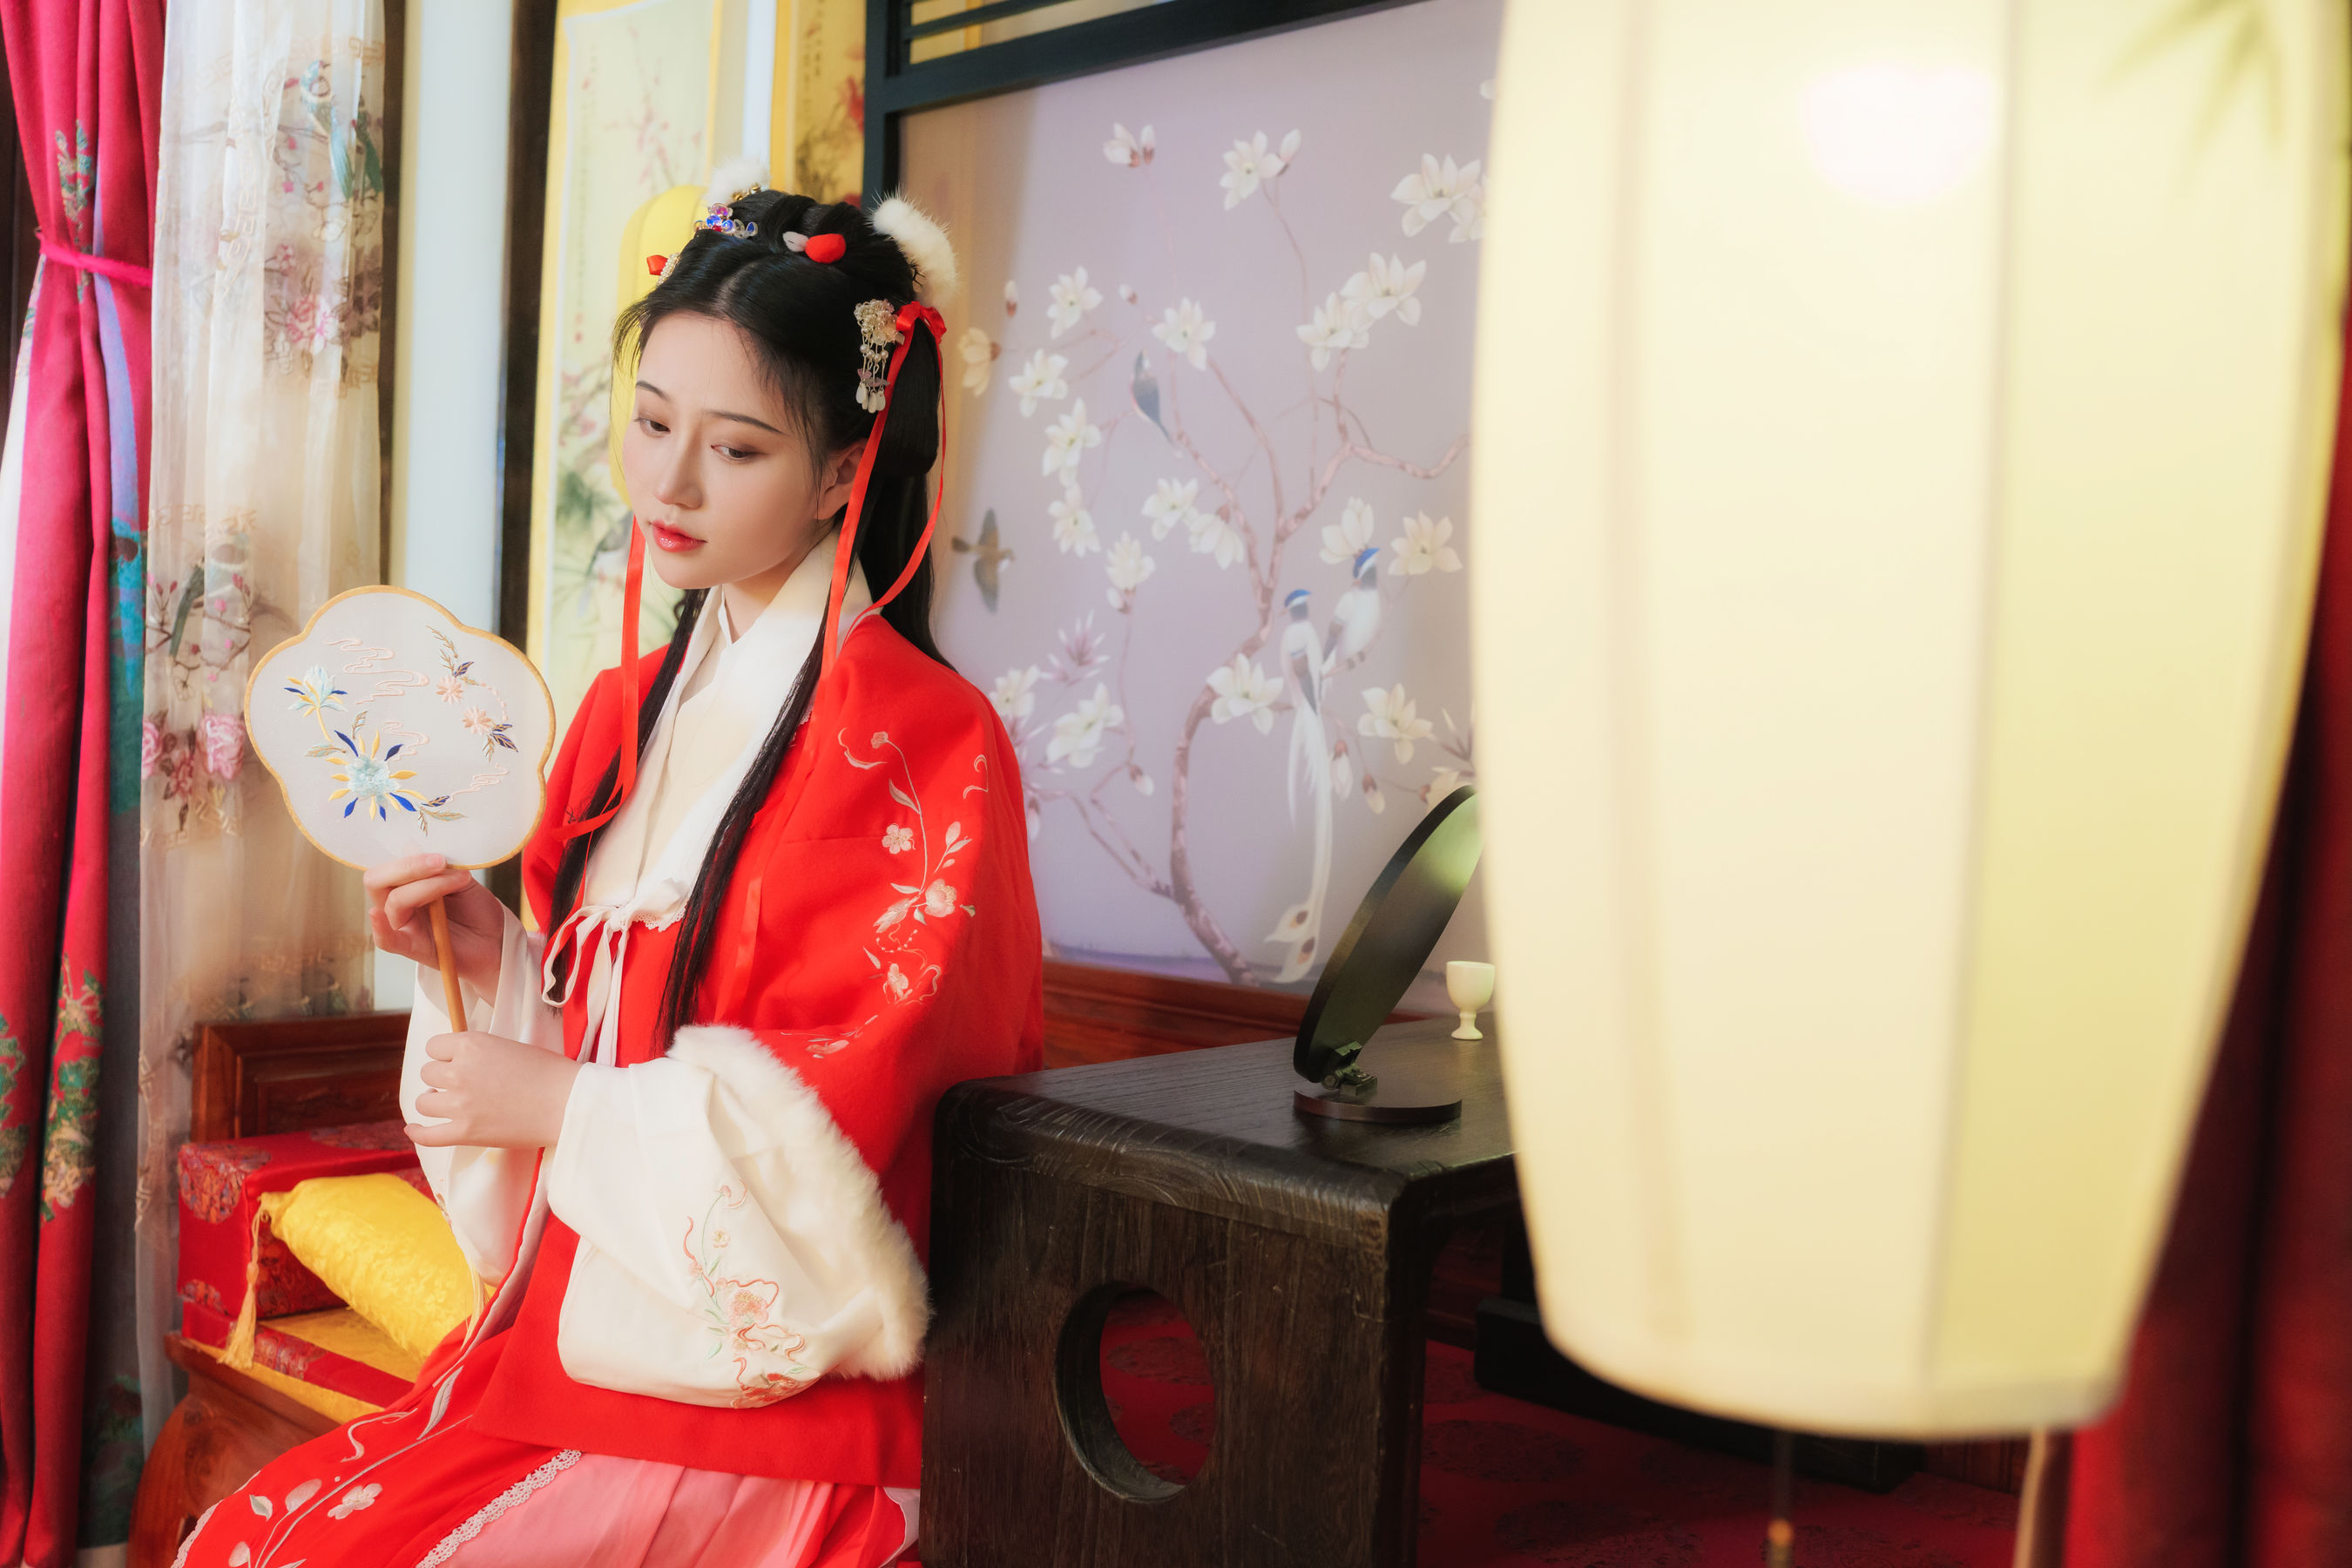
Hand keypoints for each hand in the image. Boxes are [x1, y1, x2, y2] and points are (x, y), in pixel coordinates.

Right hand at [366, 854, 505, 998]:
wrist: (495, 938)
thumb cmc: (476, 910)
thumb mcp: (461, 879)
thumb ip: (438, 867)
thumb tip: (410, 846)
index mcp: (407, 884)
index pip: (388, 866)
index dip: (407, 857)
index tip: (437, 854)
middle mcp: (399, 903)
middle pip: (377, 881)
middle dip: (407, 867)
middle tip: (439, 862)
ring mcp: (403, 924)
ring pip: (394, 902)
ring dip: (427, 887)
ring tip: (459, 881)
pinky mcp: (410, 947)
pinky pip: (385, 940)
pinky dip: (380, 928)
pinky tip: (377, 915)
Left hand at [408, 1031, 582, 1150]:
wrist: (567, 1103)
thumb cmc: (548, 1072)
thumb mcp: (510, 1046)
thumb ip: (480, 1052)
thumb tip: (460, 1062)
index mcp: (472, 1044)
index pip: (434, 1047)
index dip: (445, 1055)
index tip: (456, 1062)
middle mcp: (459, 1072)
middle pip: (428, 1073)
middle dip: (441, 1078)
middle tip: (460, 1084)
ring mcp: (459, 1104)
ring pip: (424, 1102)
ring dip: (433, 1102)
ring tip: (445, 1104)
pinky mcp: (464, 1132)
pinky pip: (427, 1135)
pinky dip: (417, 1132)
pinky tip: (413, 1128)